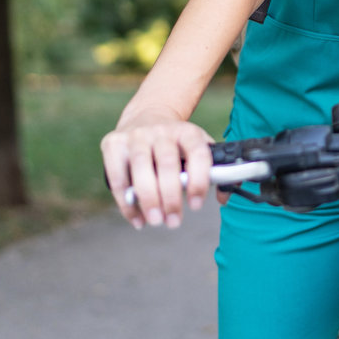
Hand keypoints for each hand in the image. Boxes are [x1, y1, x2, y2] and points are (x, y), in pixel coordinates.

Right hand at [100, 113, 214, 229]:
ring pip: (141, 167)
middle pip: (167, 162)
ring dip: (148, 198)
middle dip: (170, 196)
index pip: (198, 152)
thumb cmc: (176, 144)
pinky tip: (136, 218)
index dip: (199, 180)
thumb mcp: (198, 148)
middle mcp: (162, 130)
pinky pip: (117, 176)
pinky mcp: (113, 144)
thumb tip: (224, 198)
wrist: (146, 116)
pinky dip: (125, 201)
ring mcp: (136, 136)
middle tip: (174, 221)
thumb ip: (215, 172)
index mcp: (187, 132)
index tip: (197, 205)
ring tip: (155, 221)